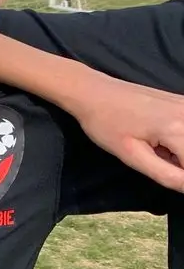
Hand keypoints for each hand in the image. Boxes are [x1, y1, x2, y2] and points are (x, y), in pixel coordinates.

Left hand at [68, 73, 183, 190]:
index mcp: (178, 129)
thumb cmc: (106, 124)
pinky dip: (180, 142)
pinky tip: (162, 139)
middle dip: (180, 163)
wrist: (93, 91)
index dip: (181, 177)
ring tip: (159, 149)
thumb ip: (169, 176)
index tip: (161, 168)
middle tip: (159, 158)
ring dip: (180, 154)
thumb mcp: (133, 157)